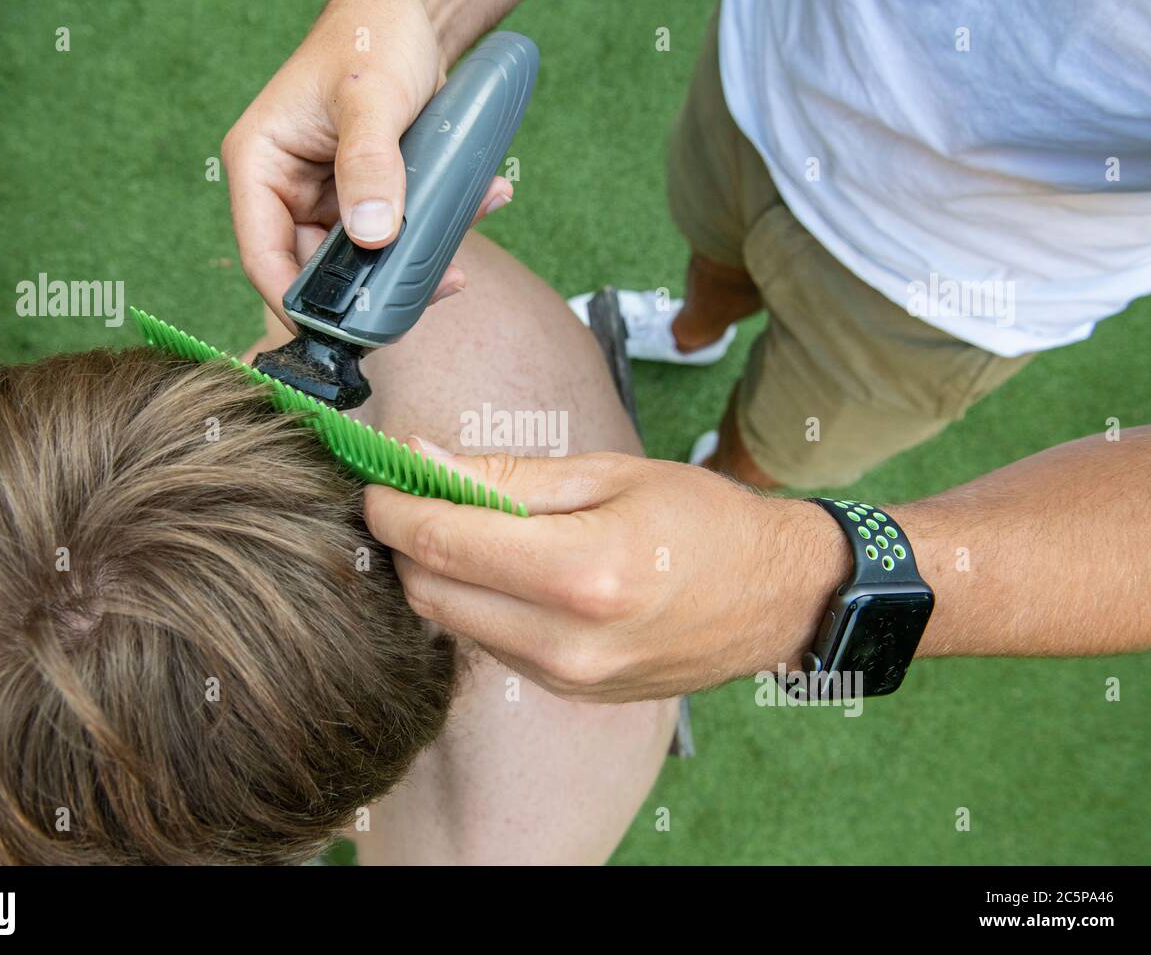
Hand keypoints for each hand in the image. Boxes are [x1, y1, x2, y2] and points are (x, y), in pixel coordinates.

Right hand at [222, 0, 512, 321]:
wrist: (411, 17)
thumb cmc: (373, 38)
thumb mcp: (371, 99)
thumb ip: (370, 166)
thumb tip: (370, 236)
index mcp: (260, 166)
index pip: (262, 256)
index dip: (297, 302)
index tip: (342, 330)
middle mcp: (287, 190)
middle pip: (316, 271)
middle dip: (369, 290)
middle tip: (423, 294)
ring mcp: (327, 199)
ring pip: (361, 262)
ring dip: (409, 264)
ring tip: (455, 262)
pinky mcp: (366, 200)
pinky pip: (394, 236)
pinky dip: (430, 235)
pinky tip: (473, 210)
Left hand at [363, 443, 848, 701]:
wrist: (773, 598)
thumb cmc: (703, 521)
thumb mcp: (609, 474)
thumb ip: (508, 476)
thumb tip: (423, 460)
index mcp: (582, 573)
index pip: (443, 542)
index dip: (393, 506)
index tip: (377, 478)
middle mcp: (567, 641)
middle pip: (431, 592)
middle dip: (406, 541)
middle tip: (413, 496)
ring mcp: (567, 677)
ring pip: (453, 623)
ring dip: (440, 573)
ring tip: (465, 526)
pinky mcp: (569, 691)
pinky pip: (492, 645)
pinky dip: (478, 603)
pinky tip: (507, 569)